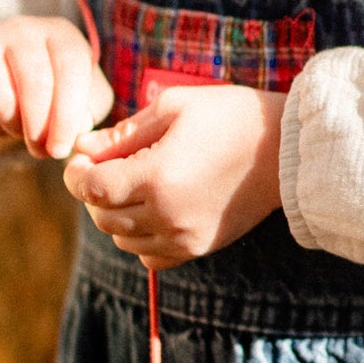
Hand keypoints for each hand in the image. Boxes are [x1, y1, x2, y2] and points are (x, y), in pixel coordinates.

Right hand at [0, 15, 101, 159]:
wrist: (3, 76)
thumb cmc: (52, 88)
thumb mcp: (81, 94)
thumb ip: (90, 109)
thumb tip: (79, 128)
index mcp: (62, 34)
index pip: (71, 72)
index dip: (67, 117)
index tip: (60, 149)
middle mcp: (24, 28)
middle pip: (36, 83)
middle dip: (39, 128)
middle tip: (40, 151)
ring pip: (0, 97)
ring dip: (12, 126)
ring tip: (20, 131)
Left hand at [64, 85, 284, 267]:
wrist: (287, 150)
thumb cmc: (232, 116)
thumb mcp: (175, 106)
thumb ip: (124, 132)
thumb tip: (83, 147)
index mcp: (156, 177)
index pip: (90, 188)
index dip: (76, 172)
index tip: (82, 156)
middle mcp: (166, 215)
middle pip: (101, 215)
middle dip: (94, 190)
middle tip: (106, 164)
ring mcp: (183, 237)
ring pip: (122, 238)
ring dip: (116, 213)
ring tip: (134, 183)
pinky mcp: (199, 248)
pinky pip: (150, 256)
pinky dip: (140, 235)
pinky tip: (154, 208)